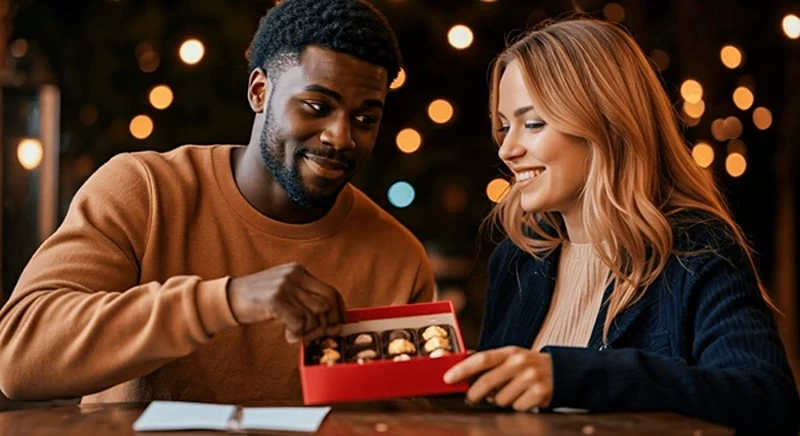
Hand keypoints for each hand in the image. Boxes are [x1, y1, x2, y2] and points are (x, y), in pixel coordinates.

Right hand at [226, 263, 345, 342]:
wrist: (228, 298)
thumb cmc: (257, 300)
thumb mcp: (284, 292)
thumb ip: (304, 300)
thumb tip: (330, 321)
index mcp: (299, 271)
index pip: (331, 291)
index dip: (339, 312)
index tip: (338, 325)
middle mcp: (294, 275)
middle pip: (327, 303)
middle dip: (328, 324)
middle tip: (320, 335)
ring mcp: (285, 286)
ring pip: (314, 314)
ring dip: (309, 331)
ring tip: (297, 334)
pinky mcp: (275, 300)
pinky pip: (299, 322)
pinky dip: (297, 334)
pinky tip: (288, 335)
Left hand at [443, 346, 553, 411]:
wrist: (563, 372)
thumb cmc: (530, 365)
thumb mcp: (511, 357)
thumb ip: (488, 360)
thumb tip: (459, 360)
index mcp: (510, 352)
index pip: (482, 359)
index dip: (463, 369)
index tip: (448, 378)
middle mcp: (521, 363)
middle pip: (487, 382)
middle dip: (474, 394)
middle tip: (470, 399)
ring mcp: (531, 378)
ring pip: (500, 399)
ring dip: (500, 400)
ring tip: (510, 392)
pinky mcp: (541, 394)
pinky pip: (516, 407)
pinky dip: (517, 406)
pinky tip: (524, 398)